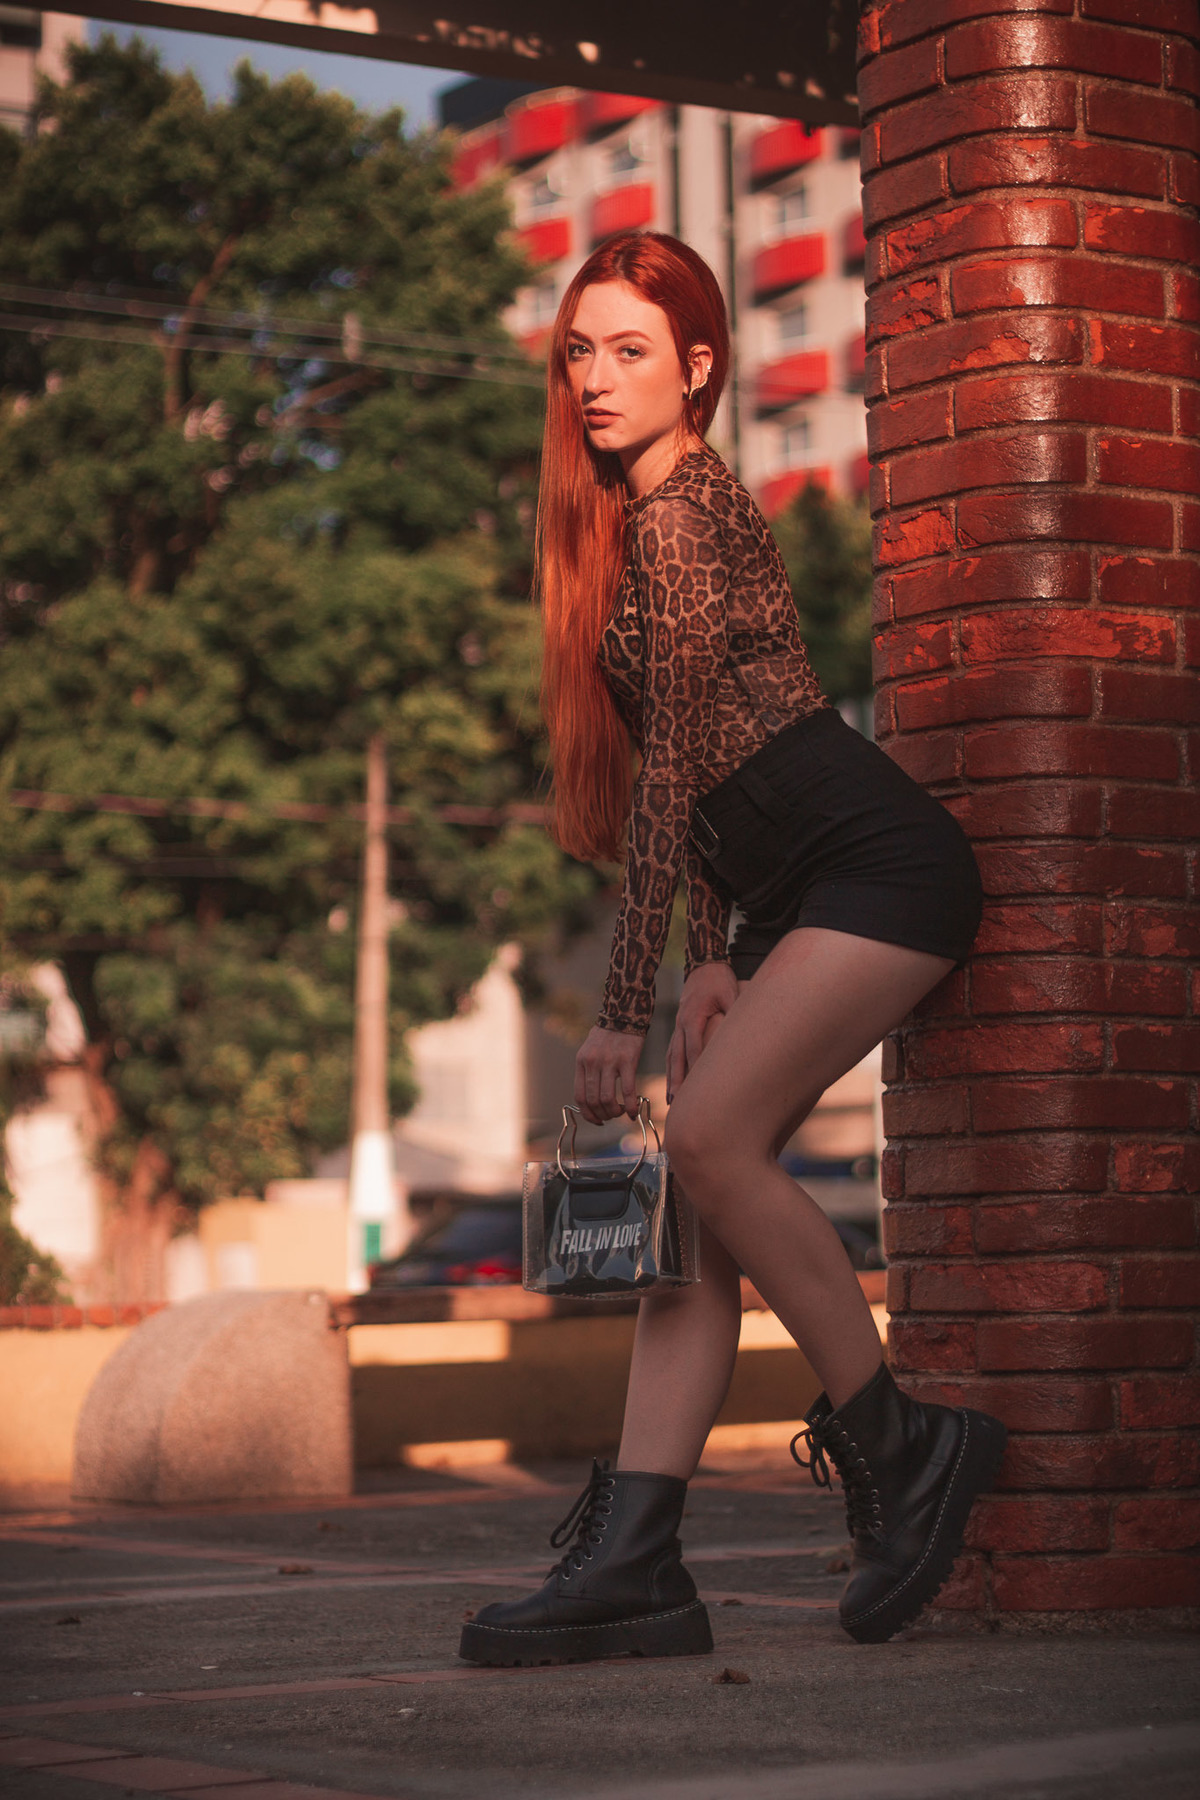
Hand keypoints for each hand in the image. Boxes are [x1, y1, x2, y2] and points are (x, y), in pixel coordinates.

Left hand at [575, 1024, 643, 1125]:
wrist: (624, 1014)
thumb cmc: (608, 1035)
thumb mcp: (590, 1051)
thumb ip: (589, 1072)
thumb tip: (593, 1099)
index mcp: (581, 1062)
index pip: (580, 1097)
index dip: (588, 1114)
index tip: (597, 1120)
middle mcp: (592, 1063)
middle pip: (593, 1101)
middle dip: (603, 1115)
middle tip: (612, 1116)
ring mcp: (609, 1062)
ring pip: (608, 1099)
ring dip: (615, 1112)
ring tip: (622, 1112)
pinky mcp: (627, 1061)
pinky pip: (628, 1090)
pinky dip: (631, 1106)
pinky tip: (634, 1111)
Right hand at [666, 960, 739, 1102]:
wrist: (704, 965)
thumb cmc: (719, 979)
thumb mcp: (730, 994)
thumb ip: (733, 1014)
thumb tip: (742, 1035)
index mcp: (692, 1018)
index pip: (692, 1049)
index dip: (693, 1071)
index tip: (695, 1091)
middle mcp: (681, 1024)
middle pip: (677, 1058)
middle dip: (676, 1081)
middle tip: (675, 1103)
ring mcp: (678, 1024)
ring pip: (672, 1056)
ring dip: (671, 1077)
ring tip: (671, 1099)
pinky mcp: (681, 1025)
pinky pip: (673, 1049)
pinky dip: (672, 1066)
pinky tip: (674, 1079)